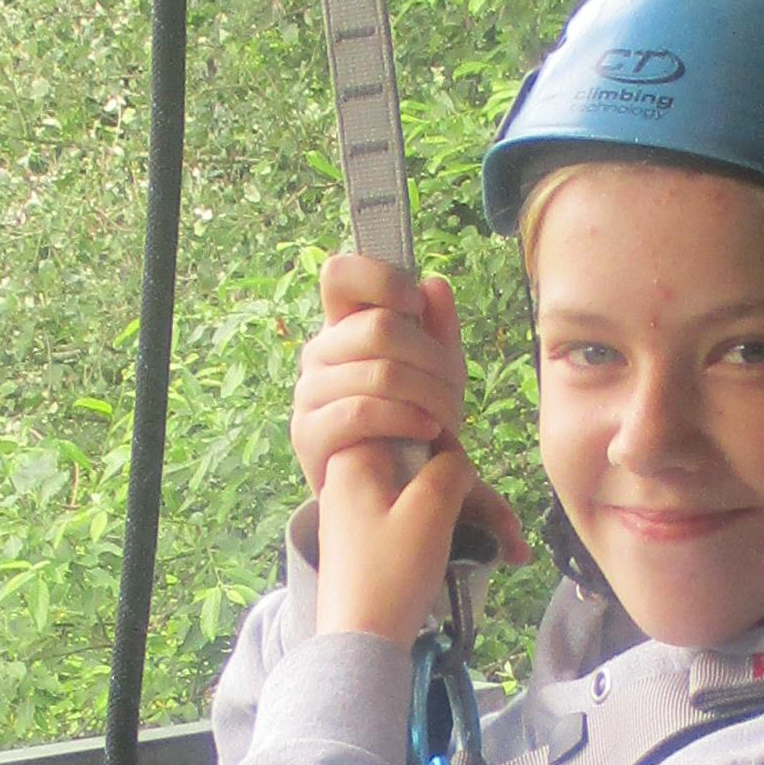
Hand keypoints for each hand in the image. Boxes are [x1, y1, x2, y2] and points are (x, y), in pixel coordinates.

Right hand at [291, 252, 474, 502]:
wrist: (390, 490)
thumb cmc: (412, 420)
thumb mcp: (436, 372)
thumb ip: (438, 329)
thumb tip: (435, 285)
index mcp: (344, 326)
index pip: (340, 275)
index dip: (381, 279)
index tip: (416, 304)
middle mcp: (319, 352)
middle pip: (379, 327)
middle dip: (431, 358)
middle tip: (455, 388)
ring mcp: (308, 391)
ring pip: (379, 372)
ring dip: (429, 395)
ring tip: (448, 418)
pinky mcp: (308, 432)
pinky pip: (361, 412)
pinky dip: (405, 420)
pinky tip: (428, 431)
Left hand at [315, 436, 512, 643]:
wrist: (360, 646)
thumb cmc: (391, 572)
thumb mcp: (429, 509)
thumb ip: (450, 469)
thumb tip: (456, 462)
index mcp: (355, 460)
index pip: (413, 430)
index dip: (452, 452)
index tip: (476, 483)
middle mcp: (354, 481)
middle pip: (427, 471)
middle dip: (477, 500)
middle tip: (514, 534)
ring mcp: (362, 516)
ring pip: (429, 502)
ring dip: (475, 523)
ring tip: (515, 553)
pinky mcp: (372, 546)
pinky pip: (418, 525)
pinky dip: (452, 537)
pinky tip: (490, 557)